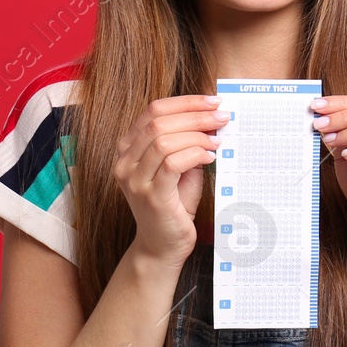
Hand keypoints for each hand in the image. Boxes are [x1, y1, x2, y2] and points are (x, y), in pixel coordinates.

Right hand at [114, 94, 227, 268]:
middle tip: (221, 117)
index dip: (185, 102)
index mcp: (128, 148)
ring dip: (197, 134)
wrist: (163, 245)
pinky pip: (173, 163)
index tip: (212, 102)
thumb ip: (187, 143)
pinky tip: (210, 157)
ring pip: (164, 140)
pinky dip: (195, 154)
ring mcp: (134, 179)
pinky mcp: (151, 195)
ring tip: (217, 139)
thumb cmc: (174, 204)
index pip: (153, 111)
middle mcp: (125, 161)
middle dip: (195, 115)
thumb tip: (212, 118)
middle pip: (159, 121)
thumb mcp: (179, 167)